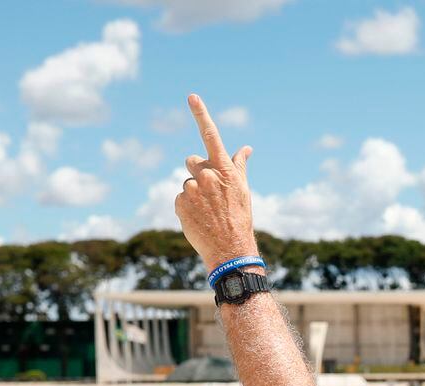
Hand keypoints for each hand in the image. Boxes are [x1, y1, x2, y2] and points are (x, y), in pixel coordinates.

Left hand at [174, 94, 256, 269]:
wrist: (230, 250)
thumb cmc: (240, 218)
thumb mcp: (243, 190)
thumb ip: (239, 165)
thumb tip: (246, 148)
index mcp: (225, 171)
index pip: (211, 136)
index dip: (201, 115)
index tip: (191, 96)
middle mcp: (207, 176)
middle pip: (191, 161)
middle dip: (197, 171)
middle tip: (209, 191)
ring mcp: (192, 189)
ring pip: (186, 182)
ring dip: (193, 193)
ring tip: (207, 211)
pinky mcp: (180, 203)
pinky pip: (179, 198)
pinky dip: (186, 207)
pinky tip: (199, 218)